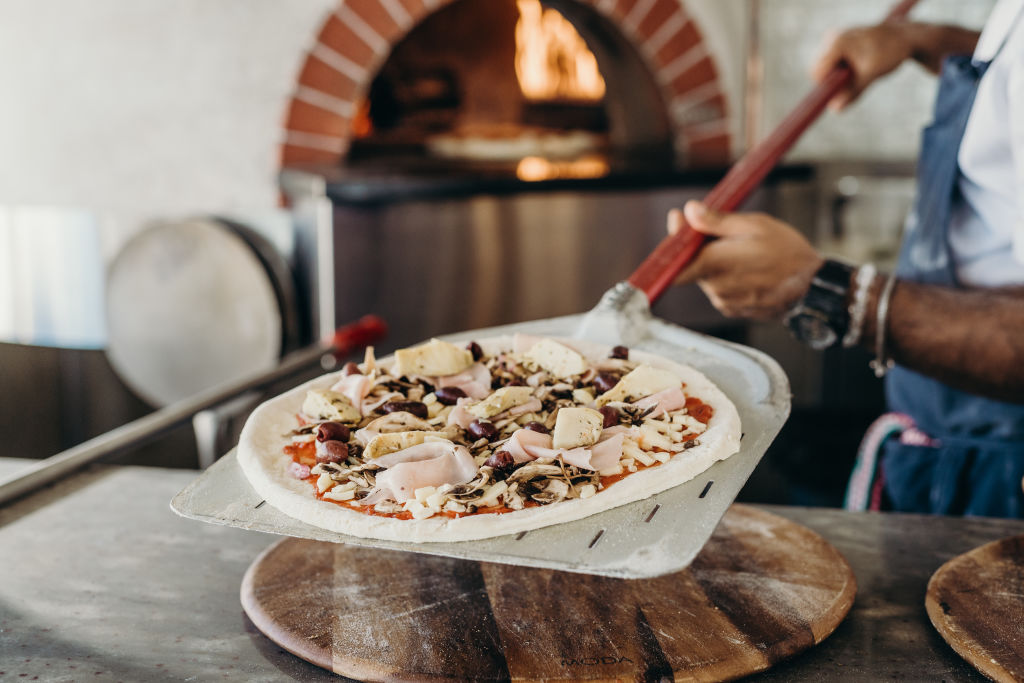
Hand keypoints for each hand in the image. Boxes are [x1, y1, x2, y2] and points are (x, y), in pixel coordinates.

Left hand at [670, 201, 823, 320]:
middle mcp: (716, 287)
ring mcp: (724, 301)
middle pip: (692, 266)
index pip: (674, 265)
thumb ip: (717, 221)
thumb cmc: (787, 252)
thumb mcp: (755, 225)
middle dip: (701, 249)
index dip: (671, 246)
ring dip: (716, 264)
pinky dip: (727, 278)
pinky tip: (749, 270)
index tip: (678, 226)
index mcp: (716, 264)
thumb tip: (690, 211)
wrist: (812, 287)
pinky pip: (720, 290)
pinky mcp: (732, 310)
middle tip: (725, 234)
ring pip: (707, 278)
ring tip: (745, 254)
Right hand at [812, 23, 912, 109]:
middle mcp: (831, 38)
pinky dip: (842, 70)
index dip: (825, 87)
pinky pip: (831, 64)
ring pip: (824, 69)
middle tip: (856, 80)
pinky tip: (858, 65)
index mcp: (837, 43)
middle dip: (833, 81)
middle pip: (818, 71)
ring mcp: (833, 39)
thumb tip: (835, 109)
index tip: (836, 98)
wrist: (904, 37)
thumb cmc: (890, 52)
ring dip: (839, 76)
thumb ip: (852, 92)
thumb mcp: (871, 75)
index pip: (817, 72)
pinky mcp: (836, 43)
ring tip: (860, 70)